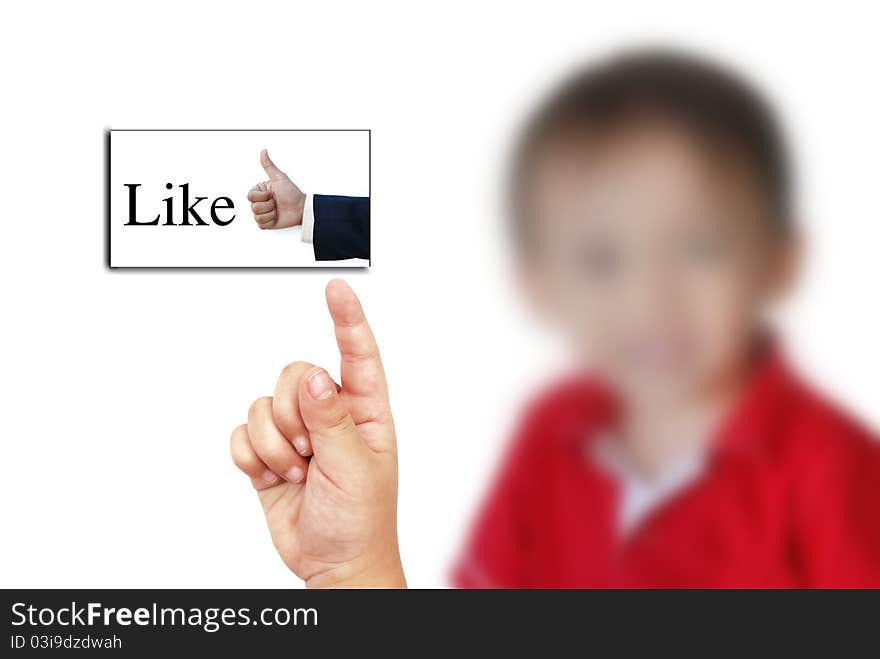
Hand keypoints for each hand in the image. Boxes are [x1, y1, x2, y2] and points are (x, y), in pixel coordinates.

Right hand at [230, 280, 404, 587]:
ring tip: (298, 473)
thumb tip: (317, 377)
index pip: (357, 356)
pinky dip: (252, 457)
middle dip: (293, 416)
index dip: (347, 320)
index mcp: (365, 413)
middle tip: (309, 454)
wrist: (332, 564)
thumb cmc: (361, 521)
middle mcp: (330, 415)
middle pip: (295, 374)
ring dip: (274, 445)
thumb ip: (333, 421)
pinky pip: (243, 434)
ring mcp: (297, 434)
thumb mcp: (355, 470)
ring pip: (264, 405)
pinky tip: (274, 479)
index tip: (337, 288)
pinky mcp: (269, 455)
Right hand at [246, 149, 306, 229]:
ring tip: (278, 209)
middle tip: (276, 202)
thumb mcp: (279, 178)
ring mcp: (263, 212)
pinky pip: (261, 224)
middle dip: (268, 205)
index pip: (250, 196)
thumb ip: (269, 165)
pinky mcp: (266, 223)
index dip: (262, 196)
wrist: (300, 209)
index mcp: (260, 191)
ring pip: (257, 216)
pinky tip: (276, 216)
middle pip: (253, 207)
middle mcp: (260, 201)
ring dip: (270, 213)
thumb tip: (263, 152)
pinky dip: (270, 221)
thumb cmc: (292, 193)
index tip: (271, 193)